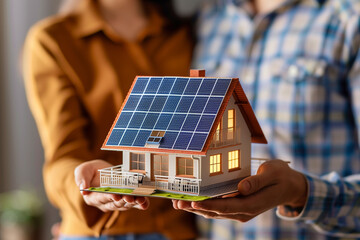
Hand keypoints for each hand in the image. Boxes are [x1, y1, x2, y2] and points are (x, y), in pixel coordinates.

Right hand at [74, 159, 148, 211]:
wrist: (99, 172)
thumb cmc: (89, 172)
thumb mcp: (82, 171)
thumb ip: (81, 178)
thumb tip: (83, 189)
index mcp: (93, 197)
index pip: (101, 198)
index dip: (108, 197)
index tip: (115, 195)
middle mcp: (105, 202)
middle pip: (115, 203)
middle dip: (123, 200)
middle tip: (129, 196)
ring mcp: (116, 202)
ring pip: (125, 205)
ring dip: (133, 203)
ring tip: (139, 199)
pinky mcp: (126, 199)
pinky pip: (134, 204)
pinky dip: (140, 204)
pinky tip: (145, 203)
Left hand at [172, 160, 306, 221]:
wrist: (290, 186)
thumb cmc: (281, 176)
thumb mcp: (272, 173)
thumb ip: (257, 181)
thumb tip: (241, 188)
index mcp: (253, 204)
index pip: (227, 207)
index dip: (209, 206)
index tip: (194, 203)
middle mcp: (245, 211)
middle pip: (217, 212)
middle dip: (196, 208)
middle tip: (177, 202)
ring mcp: (242, 211)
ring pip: (216, 212)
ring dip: (197, 208)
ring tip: (179, 203)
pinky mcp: (239, 207)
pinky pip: (220, 209)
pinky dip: (205, 206)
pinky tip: (194, 201)